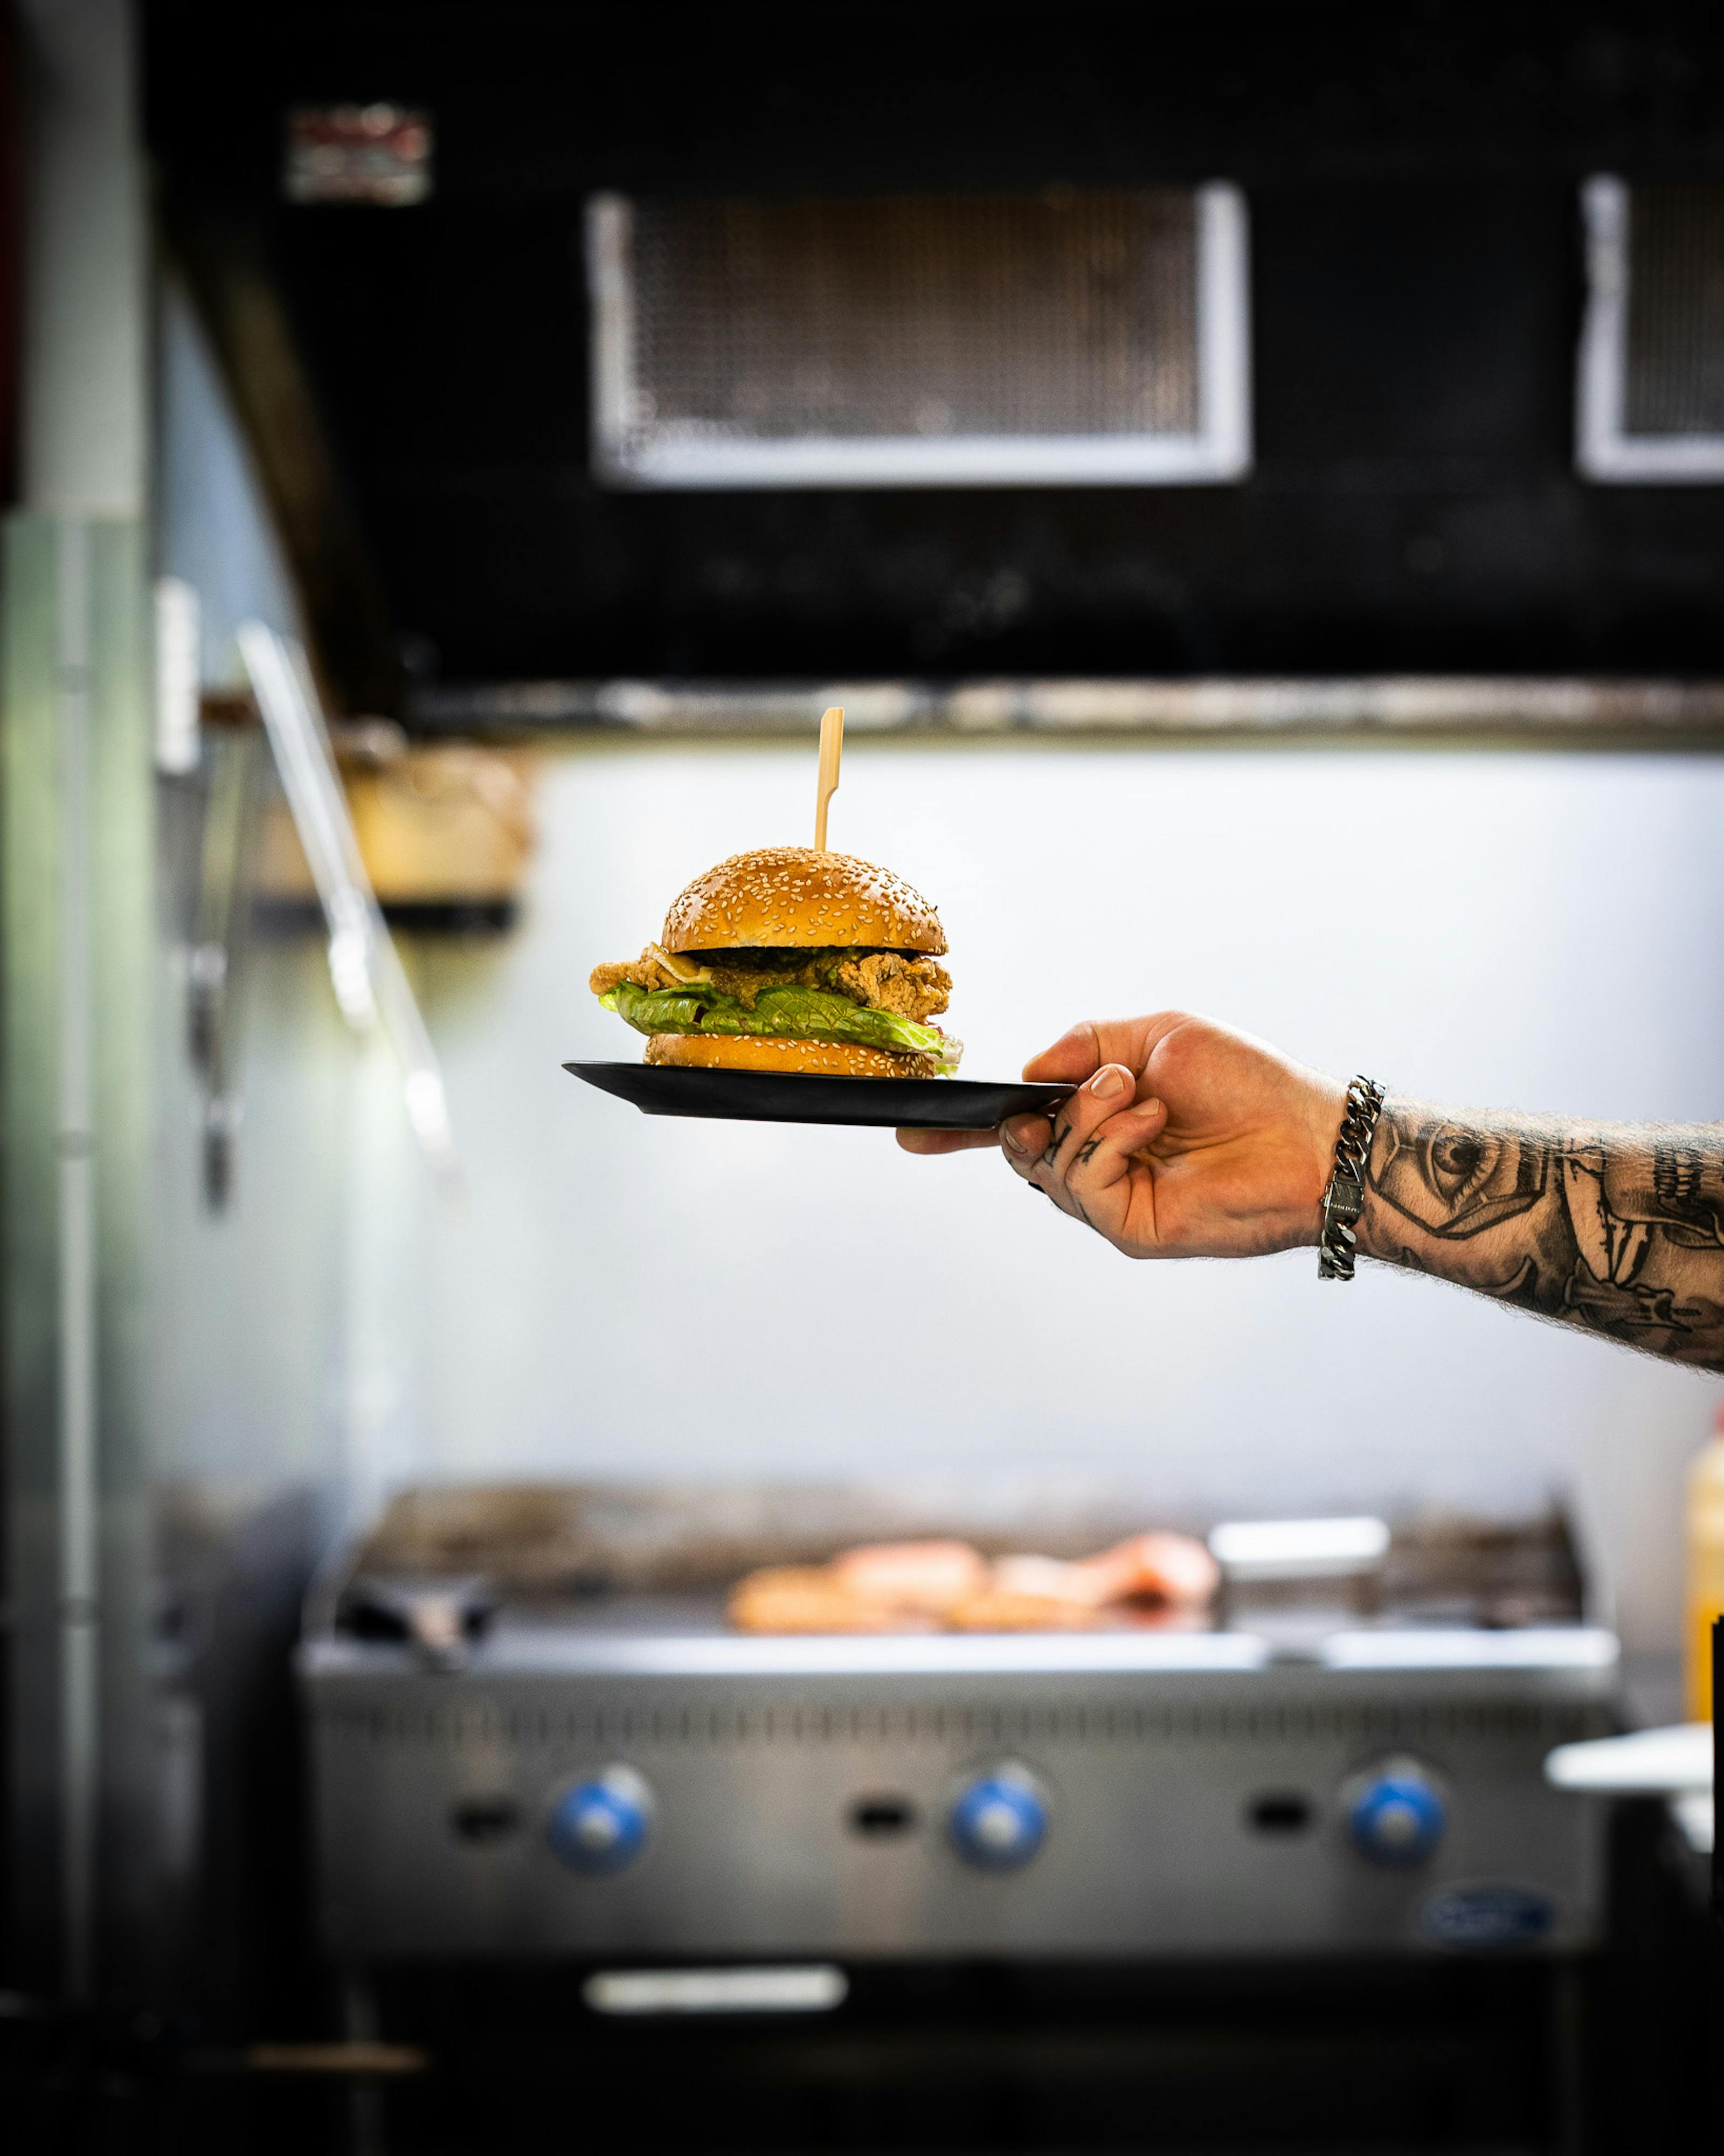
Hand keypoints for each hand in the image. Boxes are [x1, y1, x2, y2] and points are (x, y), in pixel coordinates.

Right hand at [897, 1013, 1345, 1259]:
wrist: (1307, 1134)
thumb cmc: (1247, 1083)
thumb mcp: (1156, 1034)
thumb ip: (1085, 1041)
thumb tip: (1031, 1067)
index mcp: (1102, 1121)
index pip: (1019, 1129)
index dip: (964, 1132)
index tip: (914, 1132)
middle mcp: (1101, 1165)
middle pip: (1019, 1149)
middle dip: (1031, 1112)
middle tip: (1095, 1084)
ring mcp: (1113, 1201)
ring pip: (1046, 1165)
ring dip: (1086, 1116)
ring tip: (1139, 1094)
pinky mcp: (1130, 1228)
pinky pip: (1081, 1184)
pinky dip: (1106, 1141)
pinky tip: (1150, 1122)